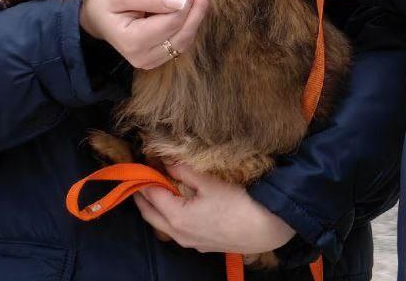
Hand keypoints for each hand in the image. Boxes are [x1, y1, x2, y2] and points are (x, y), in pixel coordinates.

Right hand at [79, 0, 212, 69]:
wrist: (94, 17)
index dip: (187, 0)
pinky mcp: (157, 57)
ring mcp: (151, 61)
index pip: (171, 22)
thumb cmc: (104, 1)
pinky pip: (180, 42)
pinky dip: (190, 23)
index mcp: (132, 41)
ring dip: (197, 15)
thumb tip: (180, 1)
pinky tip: (196, 5)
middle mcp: (143, 57)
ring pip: (185, 40)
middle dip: (198, 8)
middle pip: (182, 34)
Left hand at [134, 163, 296, 254]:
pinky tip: (177, 206)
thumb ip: (183, 170)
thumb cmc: (238, 204)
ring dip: (154, 208)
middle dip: (142, 195)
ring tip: (155, 189)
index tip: (142, 161)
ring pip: (161, 226)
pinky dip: (168, 217)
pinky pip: (175, 232)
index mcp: (176, 217)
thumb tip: (166, 160)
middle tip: (140, 176)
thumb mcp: (209, 182)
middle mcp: (178, 234)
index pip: (150, 194)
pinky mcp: (201, 245)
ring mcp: (189, 242)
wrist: (265, 229)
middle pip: (149, 214)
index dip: (144, 176)